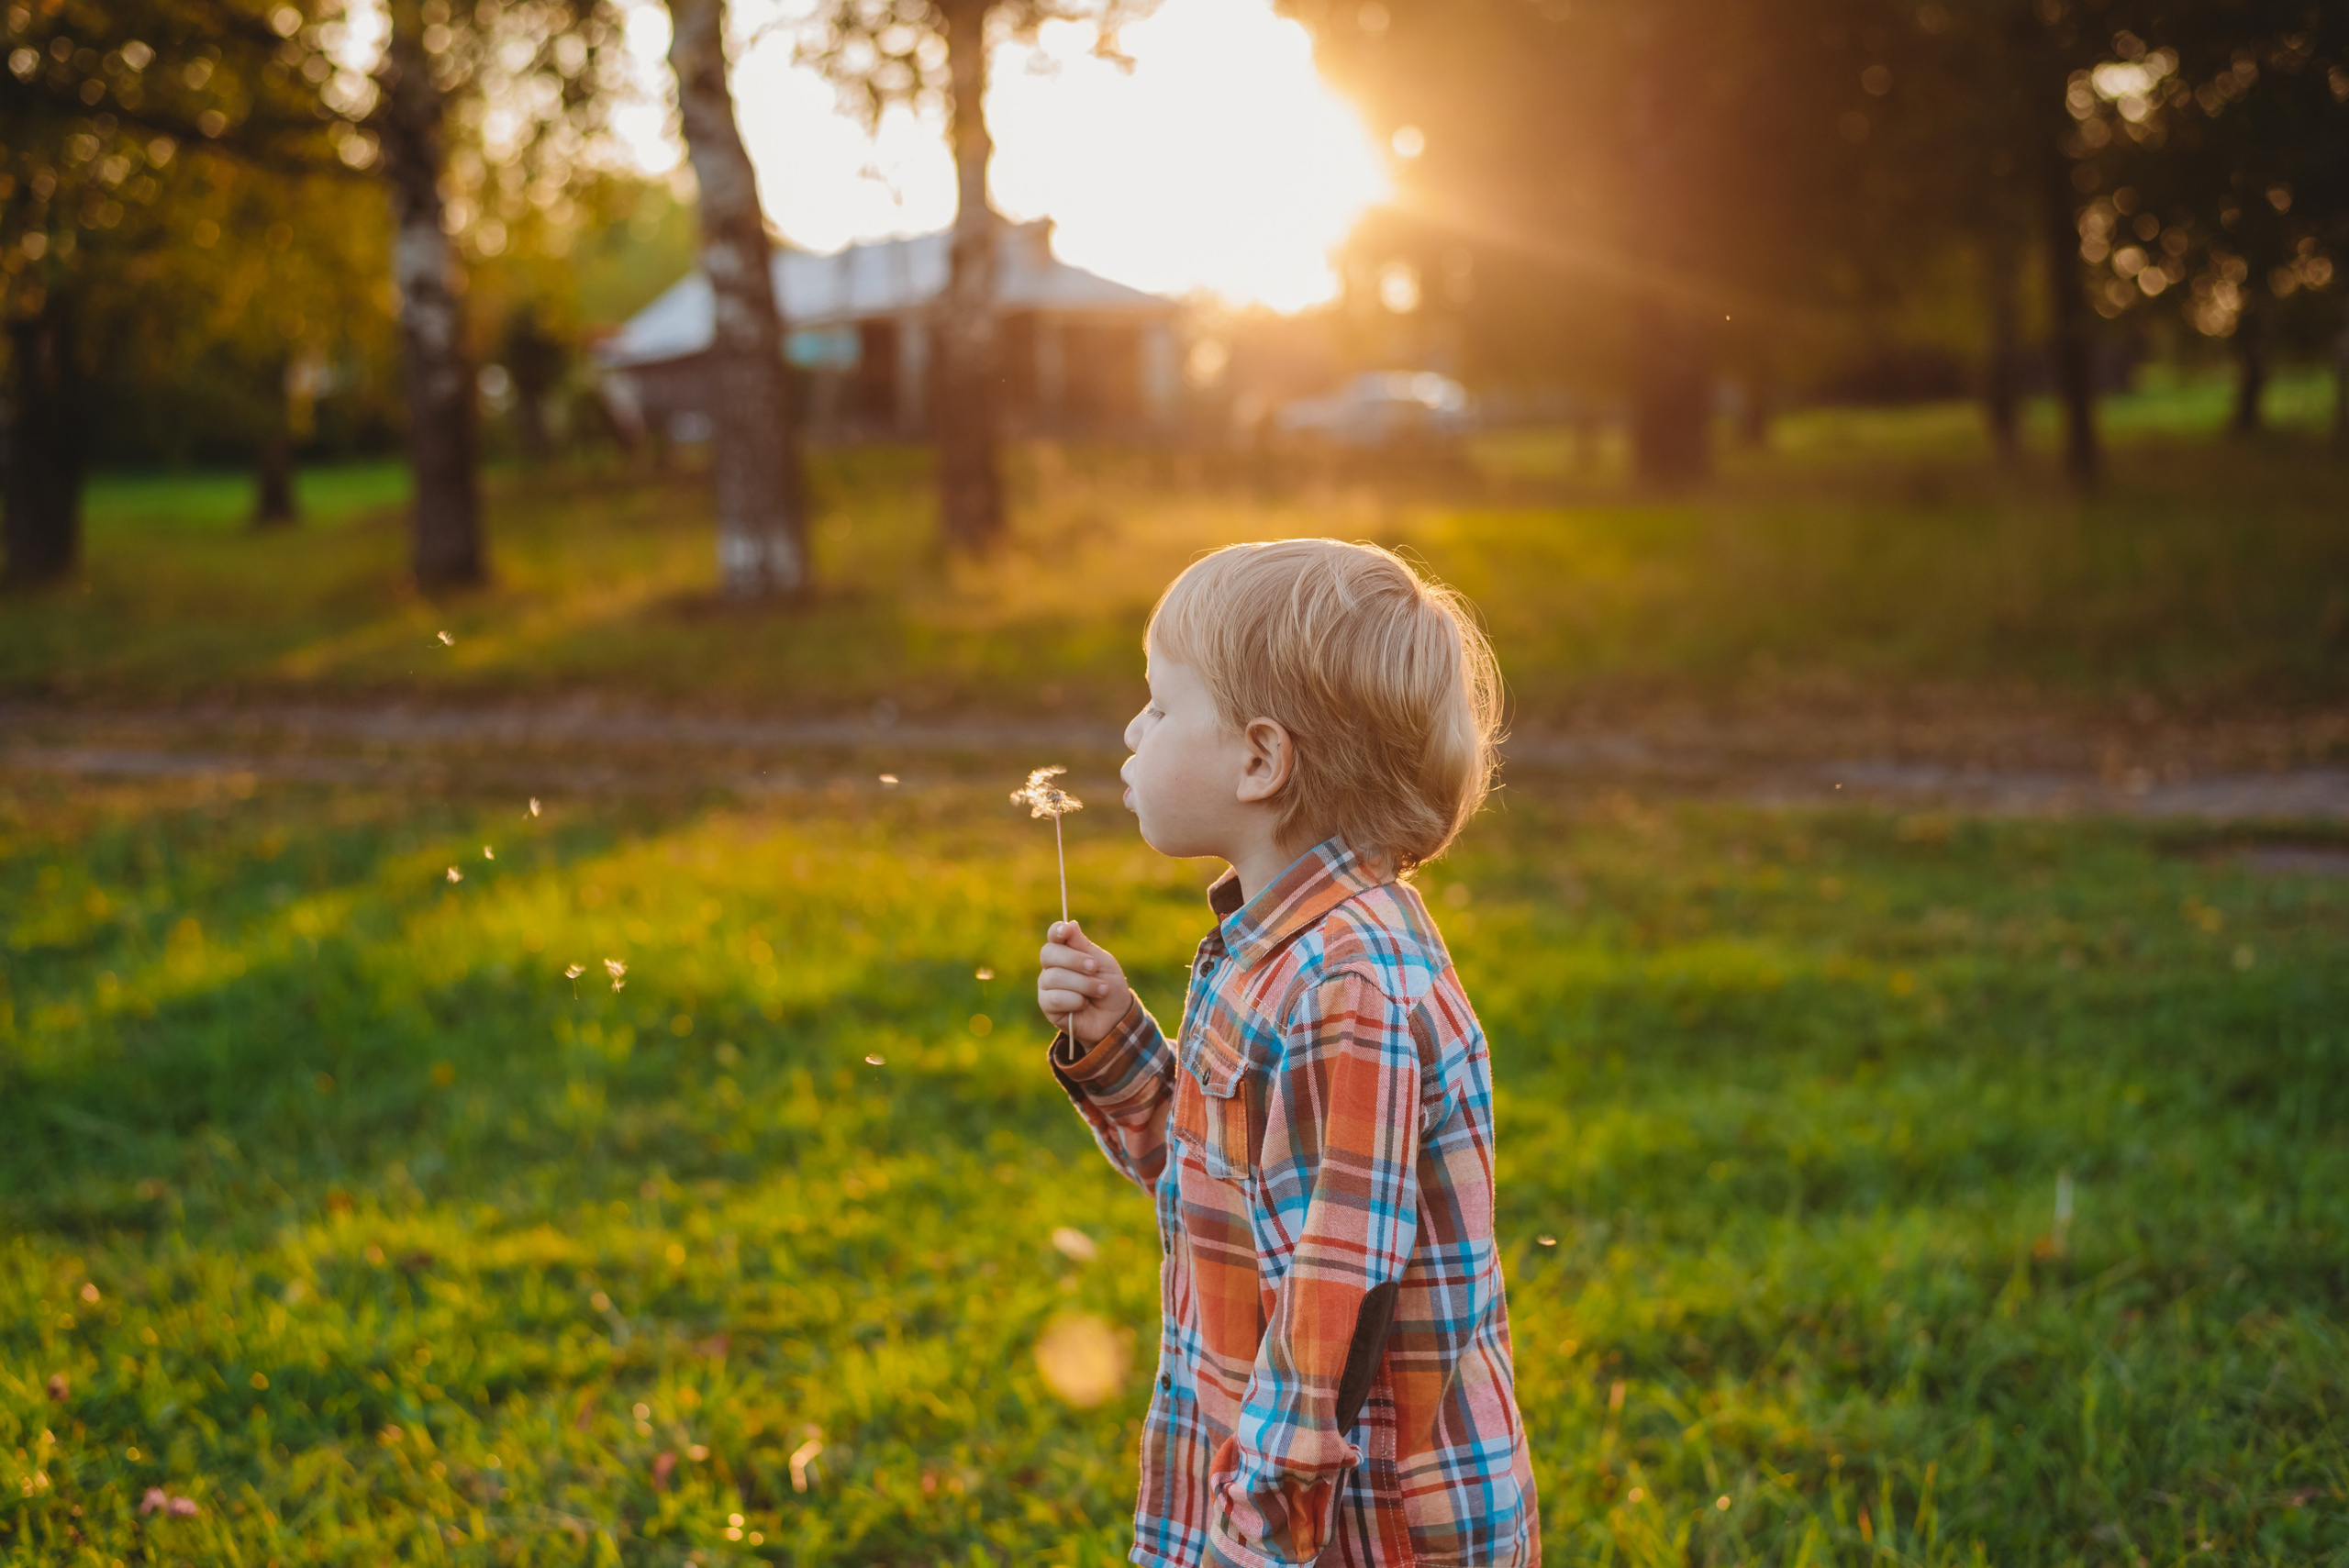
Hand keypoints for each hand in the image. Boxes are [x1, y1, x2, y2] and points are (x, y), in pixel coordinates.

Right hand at [1037, 921, 1132, 1047]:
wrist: (1115, 1017)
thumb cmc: (1110, 986)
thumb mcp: (1103, 963)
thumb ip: (1084, 946)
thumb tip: (1070, 924)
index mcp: (1066, 951)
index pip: (1054, 936)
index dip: (1056, 931)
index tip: (1065, 931)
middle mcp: (1052, 966)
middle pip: (1049, 953)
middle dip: (1074, 960)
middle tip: (1094, 968)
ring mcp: (1047, 986)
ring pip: (1054, 977)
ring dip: (1082, 984)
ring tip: (1100, 990)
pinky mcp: (1047, 1006)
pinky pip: (1054, 998)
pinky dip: (1075, 1000)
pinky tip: (1084, 1004)